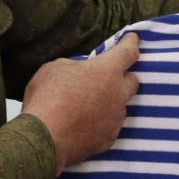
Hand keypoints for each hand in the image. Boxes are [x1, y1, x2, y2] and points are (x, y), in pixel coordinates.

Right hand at [20, 33, 139, 171]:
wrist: (44, 139)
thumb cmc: (47, 98)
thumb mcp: (55, 69)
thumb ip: (75, 66)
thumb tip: (80, 71)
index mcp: (107, 71)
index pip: (128, 52)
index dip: (132, 43)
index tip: (134, 39)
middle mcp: (118, 94)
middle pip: (133, 81)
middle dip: (123, 77)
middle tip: (107, 78)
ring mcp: (116, 119)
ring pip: (120, 106)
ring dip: (110, 102)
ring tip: (88, 106)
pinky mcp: (110, 138)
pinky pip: (110, 126)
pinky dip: (101, 123)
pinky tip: (85, 125)